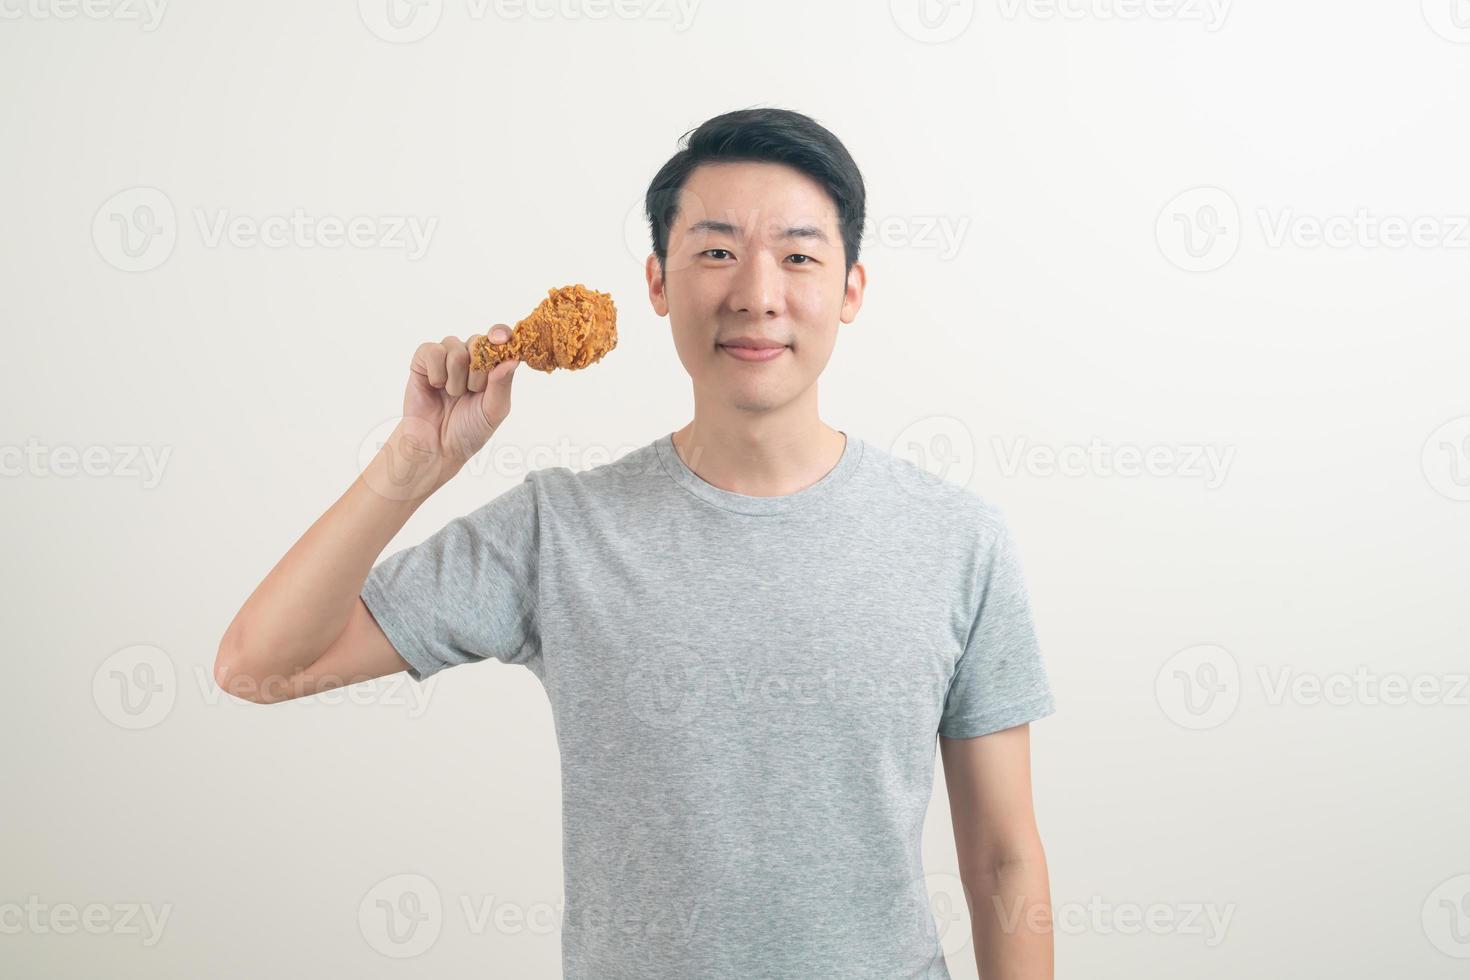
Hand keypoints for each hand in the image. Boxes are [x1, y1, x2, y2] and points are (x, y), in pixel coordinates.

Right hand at [375, 327, 519, 497]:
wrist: (436, 446)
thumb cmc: (468, 430)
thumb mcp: (493, 411)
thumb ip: (503, 385)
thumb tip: (513, 359)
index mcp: (492, 367)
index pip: (500, 341)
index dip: (501, 334)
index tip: (501, 338)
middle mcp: (470, 358)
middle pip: (478, 341)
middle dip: (478, 370)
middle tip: (472, 391)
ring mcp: (446, 357)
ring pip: (455, 348)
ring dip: (456, 378)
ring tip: (453, 395)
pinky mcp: (423, 361)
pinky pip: (432, 351)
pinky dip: (437, 372)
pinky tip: (436, 386)